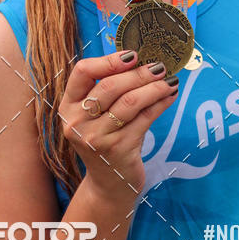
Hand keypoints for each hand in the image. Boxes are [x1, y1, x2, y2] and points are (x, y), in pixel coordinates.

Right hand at [59, 51, 178, 199]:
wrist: (108, 184)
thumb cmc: (105, 141)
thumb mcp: (96, 117)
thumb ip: (108, 91)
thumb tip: (140, 60)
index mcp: (68, 107)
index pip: (82, 72)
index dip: (108, 60)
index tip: (132, 55)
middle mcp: (77, 122)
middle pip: (110, 86)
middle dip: (138, 73)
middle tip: (159, 66)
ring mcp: (97, 138)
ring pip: (129, 102)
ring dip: (154, 88)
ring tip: (169, 80)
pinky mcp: (119, 149)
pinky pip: (144, 118)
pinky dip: (161, 104)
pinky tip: (170, 95)